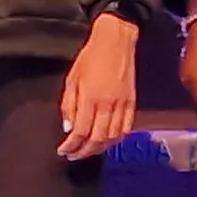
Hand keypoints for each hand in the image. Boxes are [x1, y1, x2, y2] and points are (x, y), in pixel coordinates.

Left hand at [59, 15, 140, 160]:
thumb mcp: (72, 78)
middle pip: (97, 139)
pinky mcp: (133, 103)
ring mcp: (122, 105)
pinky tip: (107, 142)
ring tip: (88, 151)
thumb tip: (68, 128)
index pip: (80, 131)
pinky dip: (116, 139)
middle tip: (73, 155)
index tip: (63, 150)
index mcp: (90, 98)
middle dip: (84, 151)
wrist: (116, 41)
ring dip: (100, 148)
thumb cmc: (90, 57)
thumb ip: (69, 105)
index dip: (71, 145)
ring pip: (113, 137)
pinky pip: (126, 128)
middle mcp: (108, 104)